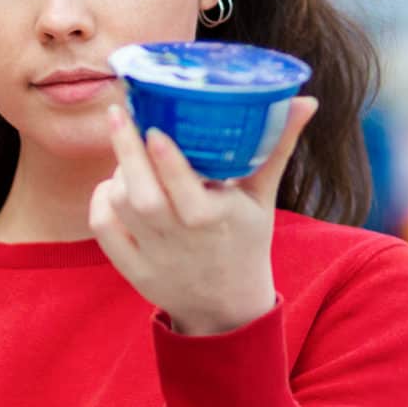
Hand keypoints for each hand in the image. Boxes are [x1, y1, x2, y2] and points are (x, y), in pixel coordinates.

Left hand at [88, 96, 316, 336]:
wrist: (226, 305)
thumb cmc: (245, 239)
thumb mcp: (262, 197)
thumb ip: (276, 147)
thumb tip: (306, 100)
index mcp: (219, 223)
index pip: (189, 197)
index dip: (169, 164)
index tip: (155, 129)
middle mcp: (183, 242)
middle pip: (144, 199)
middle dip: (127, 154)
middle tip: (121, 114)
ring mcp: (155, 258)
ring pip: (121, 208)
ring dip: (118, 173)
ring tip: (127, 149)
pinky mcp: (132, 270)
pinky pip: (103, 230)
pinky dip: (101, 201)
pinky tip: (112, 182)